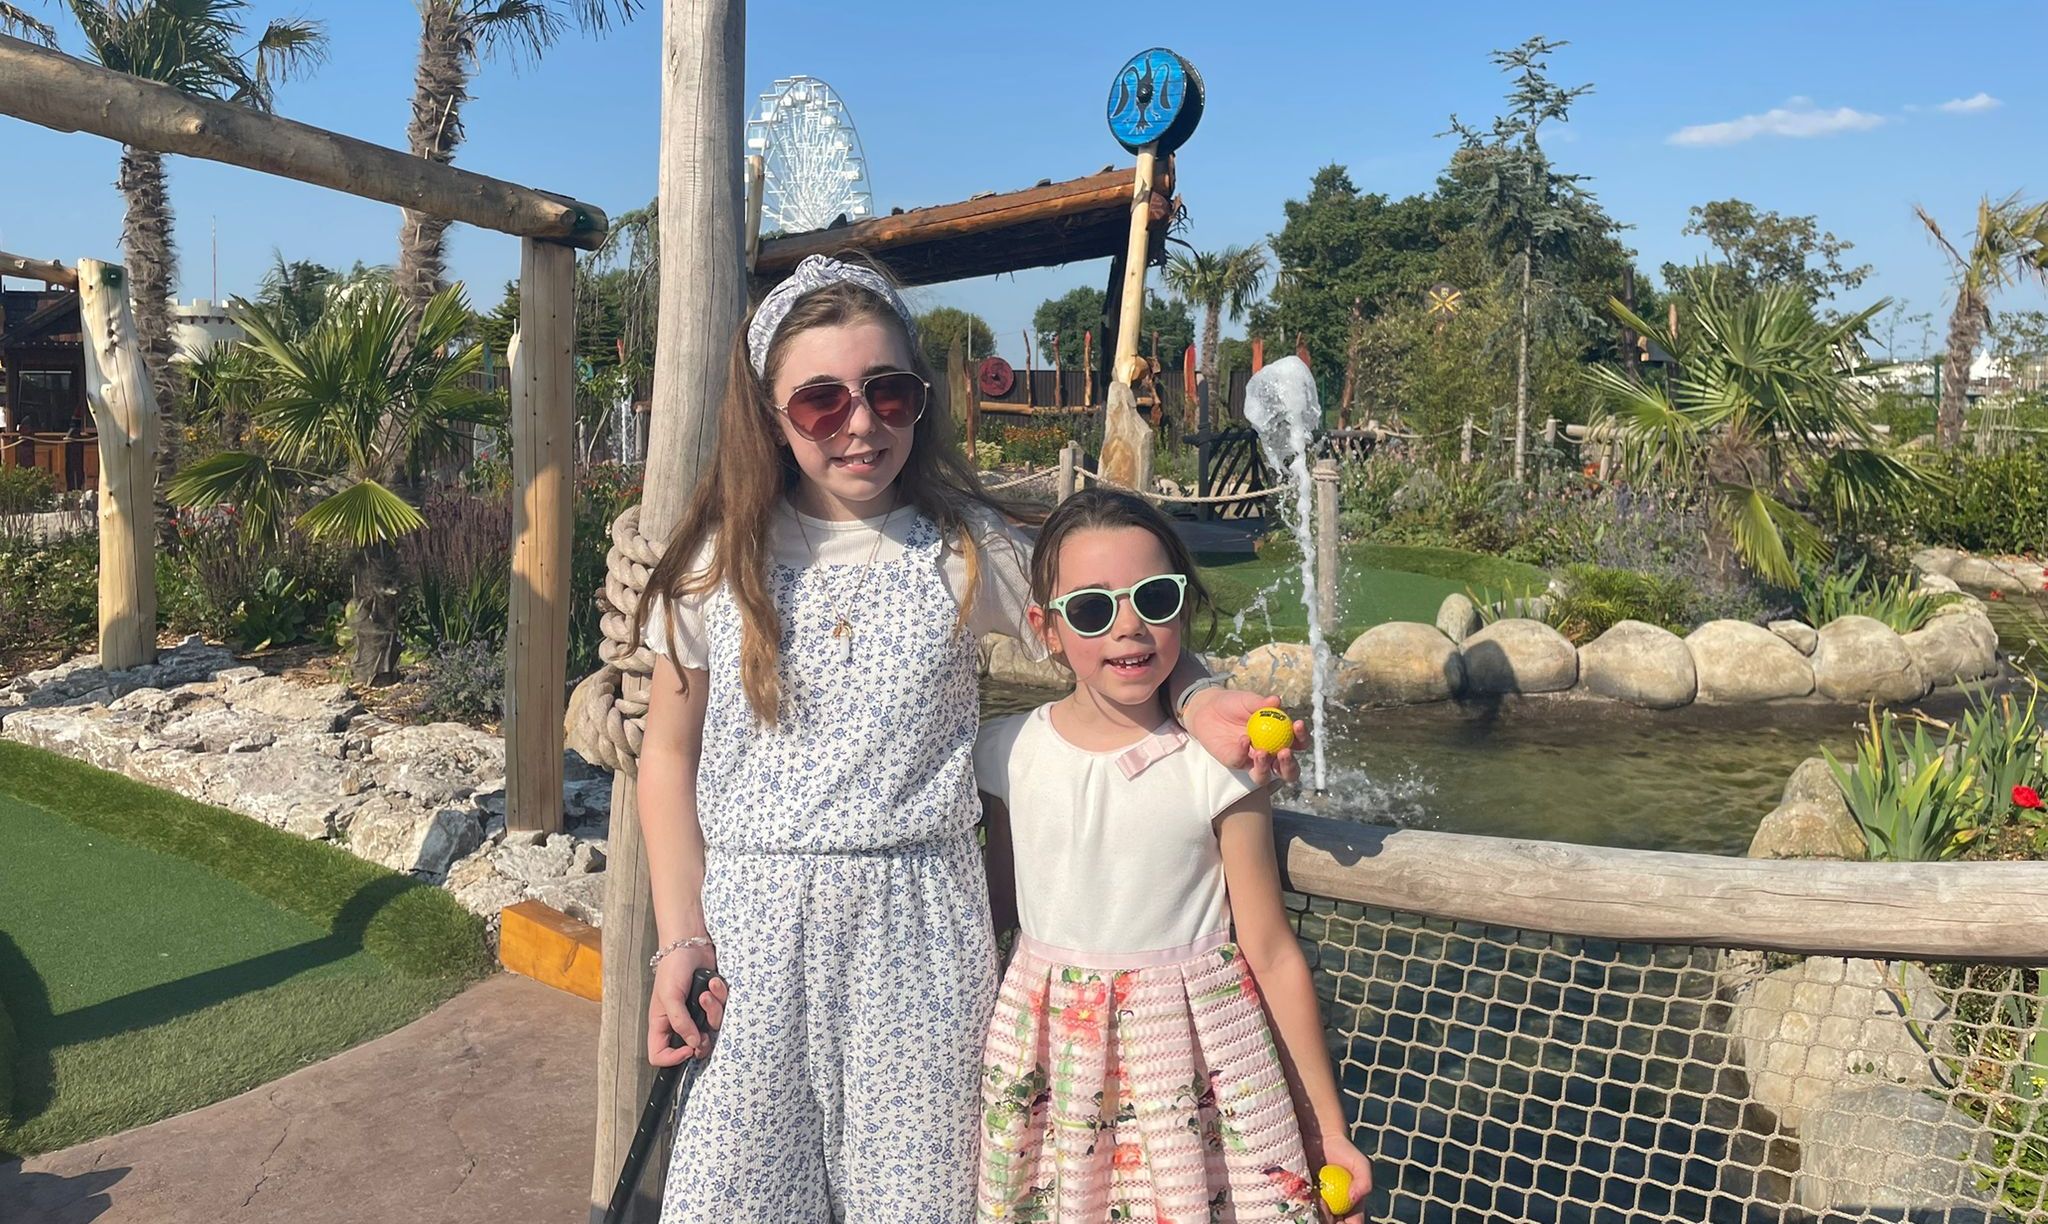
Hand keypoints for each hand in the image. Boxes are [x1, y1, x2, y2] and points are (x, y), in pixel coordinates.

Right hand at [647, 943, 726, 1066]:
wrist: (691, 943)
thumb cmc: (673, 967)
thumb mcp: (670, 997)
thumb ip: (680, 1023)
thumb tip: (694, 1045)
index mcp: (661, 1024)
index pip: (659, 1055)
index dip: (673, 1059)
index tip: (688, 1049)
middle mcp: (679, 1022)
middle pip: (692, 1048)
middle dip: (703, 1039)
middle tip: (705, 1031)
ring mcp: (696, 1013)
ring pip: (711, 1027)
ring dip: (712, 1009)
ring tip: (707, 992)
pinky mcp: (712, 1002)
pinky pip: (722, 1009)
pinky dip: (719, 995)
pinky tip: (713, 982)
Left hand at [1182, 686, 1303, 786]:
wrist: (1208, 707)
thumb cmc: (1234, 703)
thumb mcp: (1249, 700)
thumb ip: (1262, 703)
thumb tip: (1276, 701)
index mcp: (1281, 738)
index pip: (1298, 744)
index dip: (1302, 737)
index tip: (1298, 724)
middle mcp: (1270, 754)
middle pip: (1287, 771)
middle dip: (1289, 766)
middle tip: (1284, 752)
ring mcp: (1251, 761)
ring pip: (1264, 777)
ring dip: (1265, 768)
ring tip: (1262, 752)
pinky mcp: (1233, 762)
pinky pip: (1240, 762)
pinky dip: (1243, 752)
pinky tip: (1243, 739)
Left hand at [1311, 1132, 1372, 1223]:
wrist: (1319, 1136)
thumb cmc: (1343, 1150)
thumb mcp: (1361, 1164)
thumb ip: (1365, 1182)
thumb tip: (1353, 1198)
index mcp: (1351, 1205)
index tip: (1341, 1221)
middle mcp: (1335, 1208)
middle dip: (1329, 1220)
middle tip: (1325, 1205)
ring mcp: (1318, 1203)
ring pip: (1317, 1218)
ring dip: (1317, 1214)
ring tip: (1318, 1197)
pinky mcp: (1303, 1195)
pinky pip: (1303, 1207)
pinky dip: (1304, 1205)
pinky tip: (1308, 1193)